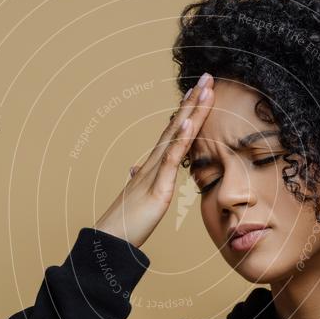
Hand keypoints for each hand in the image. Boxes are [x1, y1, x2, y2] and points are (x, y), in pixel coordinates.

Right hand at [94, 73, 214, 248]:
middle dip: (193, 101)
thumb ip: (139, 181)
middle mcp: (153, 163)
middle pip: (176, 126)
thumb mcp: (138, 198)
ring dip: (191, 112)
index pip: (174, 133)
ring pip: (176, 136)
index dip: (187, 112)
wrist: (111, 241)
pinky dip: (179, 140)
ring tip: (204, 89)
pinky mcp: (157, 188)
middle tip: (208, 77)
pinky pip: (170, 161)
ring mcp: (155, 173)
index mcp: (153, 166)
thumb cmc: (125, 223)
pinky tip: (187, 122)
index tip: (200, 92)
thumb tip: (135, 168)